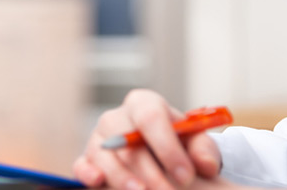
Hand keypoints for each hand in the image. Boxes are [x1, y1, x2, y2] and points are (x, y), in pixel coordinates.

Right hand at [74, 89, 222, 189]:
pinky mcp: (87, 159)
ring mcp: (98, 138)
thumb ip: (204, 150)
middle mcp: (117, 117)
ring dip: (122, 177)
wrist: (161, 155)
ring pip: (104, 154)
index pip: (151, 117)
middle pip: (124, 138)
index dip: (167, 146)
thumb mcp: (196, 143)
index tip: (186, 175)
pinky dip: (88, 174)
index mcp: (144, 104)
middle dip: (149, 169)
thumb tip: (205, 164)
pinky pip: (81, 164)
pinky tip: (99, 182)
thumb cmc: (178, 144)